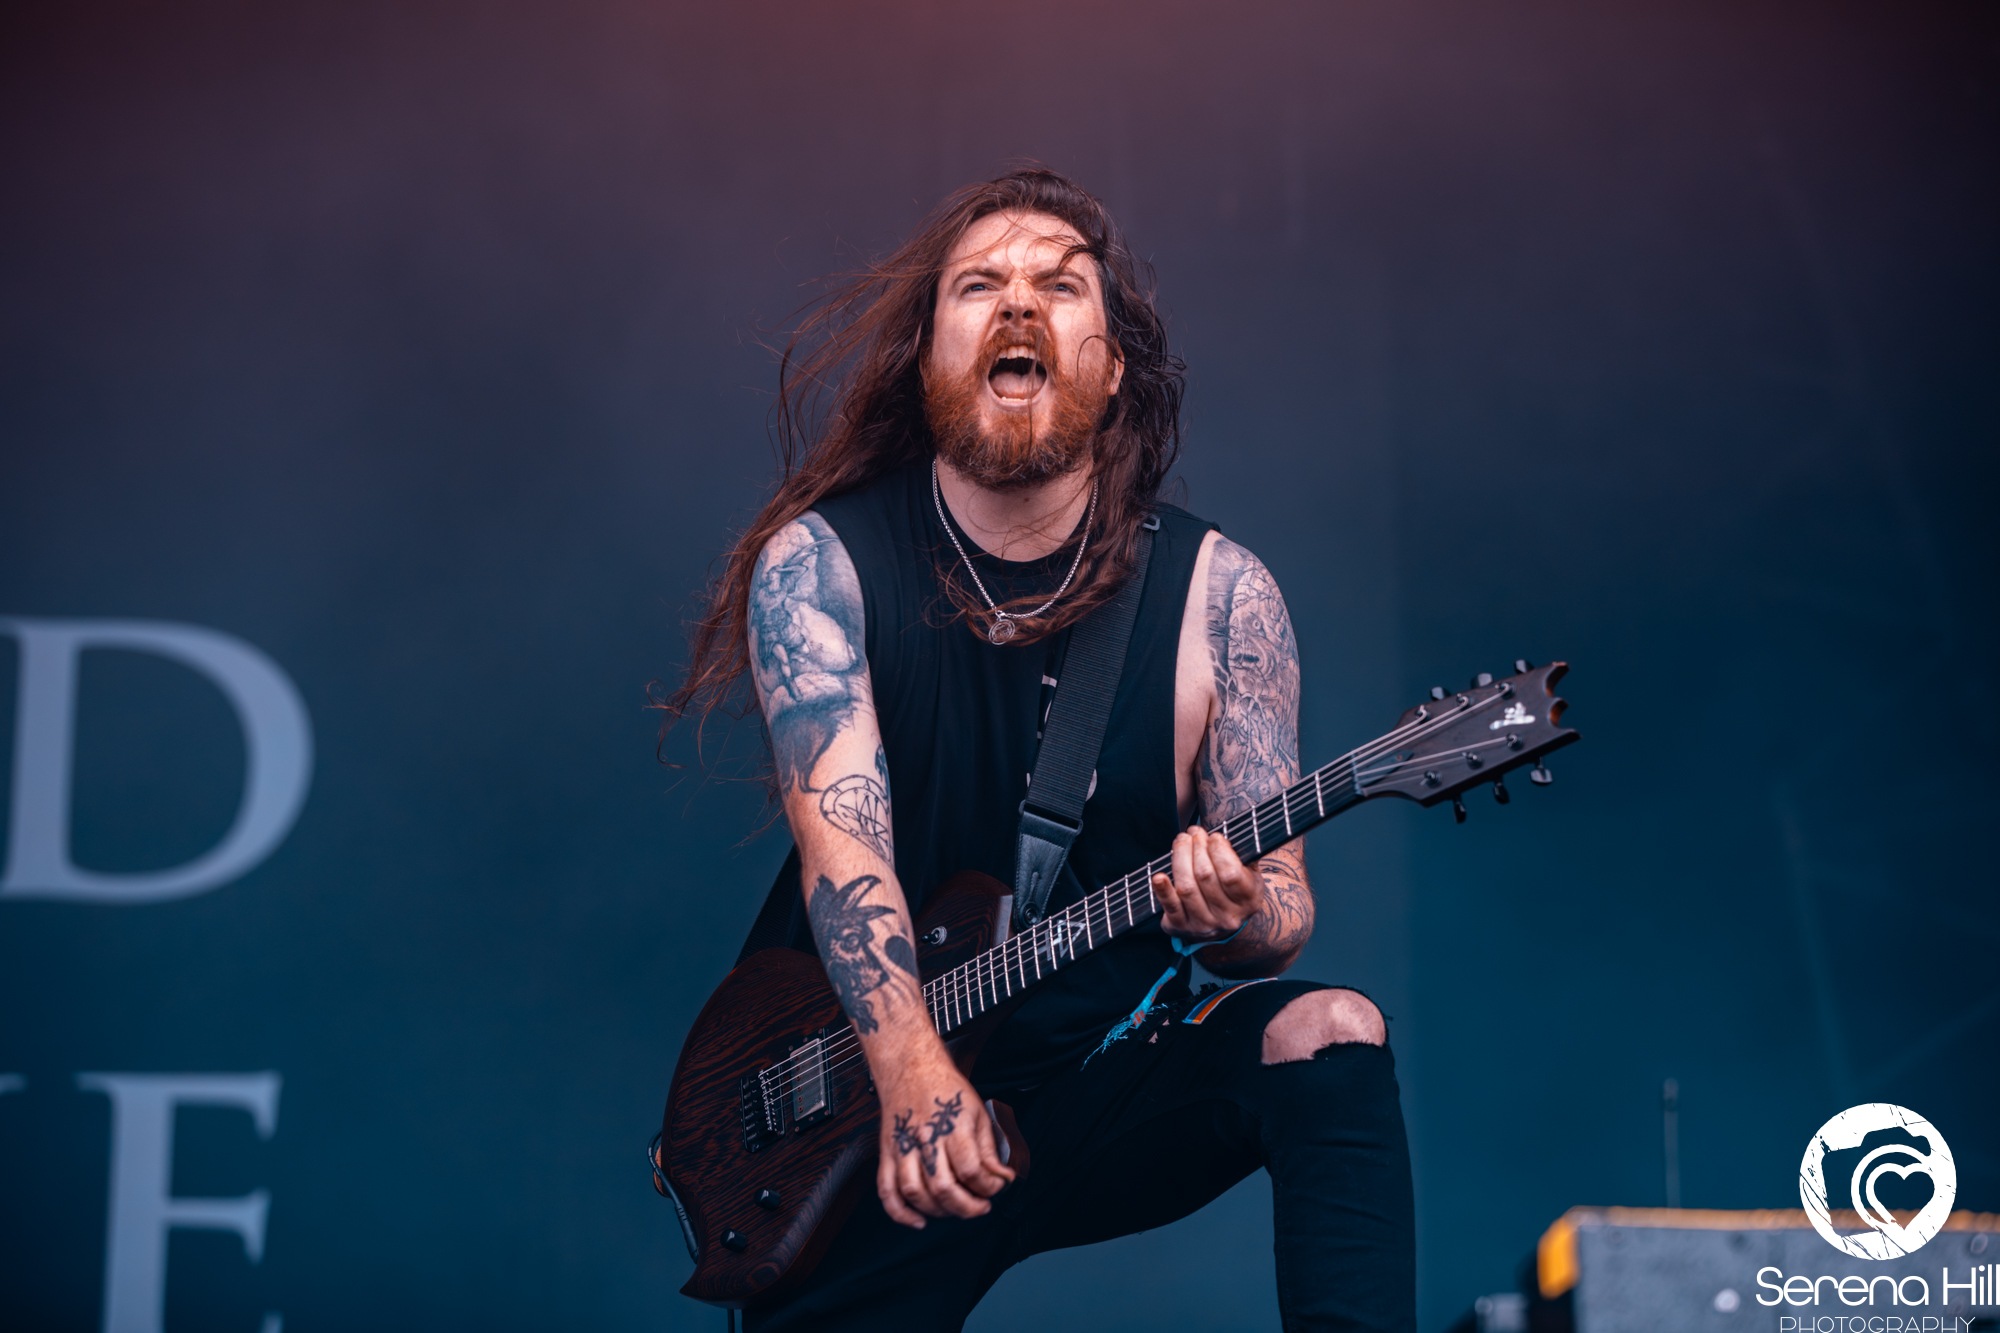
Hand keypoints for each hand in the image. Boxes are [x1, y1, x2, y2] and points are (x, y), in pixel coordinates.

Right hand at [874, 1050, 1013, 1228]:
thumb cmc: (945, 1088)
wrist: (911, 1066)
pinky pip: (886, 1190)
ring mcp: (903, 1147)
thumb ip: (989, 1149)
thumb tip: (1002, 1177)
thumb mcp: (977, 1112)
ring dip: (938, 1211)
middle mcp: (925, 1138)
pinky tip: (918, 1220)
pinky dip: (900, 1213)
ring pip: (915, 1192)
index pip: (970, 1169)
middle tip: (981, 1207)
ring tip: (955, 1209)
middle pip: (943, 1187)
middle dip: (967, 1207)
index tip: (997, 1187)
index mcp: (951, 1126)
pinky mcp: (887, 1153)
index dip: (989, 1186)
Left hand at [1152, 825, 1263, 940]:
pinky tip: (1158, 876)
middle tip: (1194, 832)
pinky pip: (1170, 906)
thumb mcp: (1249, 874)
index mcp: (1249, 901)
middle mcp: (1227, 917)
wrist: (1223, 924)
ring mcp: (1204, 924)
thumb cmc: (1234, 889)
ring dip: (1180, 858)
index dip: (1219, 851)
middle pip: (1205, 876)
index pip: (1231, 874)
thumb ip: (1242, 856)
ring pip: (1187, 887)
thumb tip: (1223, 836)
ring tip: (1182, 841)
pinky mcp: (1181, 927)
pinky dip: (1162, 890)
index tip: (1213, 836)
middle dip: (1197, 848)